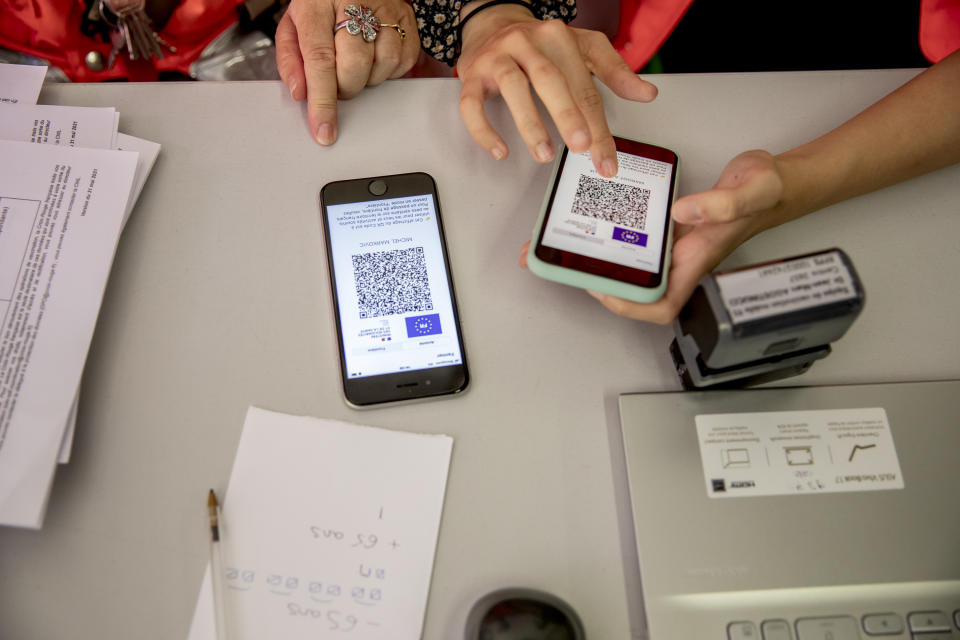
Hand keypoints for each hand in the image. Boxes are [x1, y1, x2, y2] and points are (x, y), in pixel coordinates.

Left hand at [276, 0, 418, 144]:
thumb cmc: (319, 4)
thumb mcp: (293, 25)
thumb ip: (290, 59)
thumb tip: (301, 93)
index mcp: (318, 5)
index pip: (321, 60)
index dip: (322, 101)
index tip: (324, 129)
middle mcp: (355, 3)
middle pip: (355, 66)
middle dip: (345, 88)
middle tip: (338, 81)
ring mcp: (386, 10)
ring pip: (383, 65)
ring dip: (368, 78)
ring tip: (356, 64)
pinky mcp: (407, 19)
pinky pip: (403, 62)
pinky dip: (388, 70)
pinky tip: (374, 58)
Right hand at [456, 4, 657, 176]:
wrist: (491, 24)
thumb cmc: (540, 44)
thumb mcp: (582, 49)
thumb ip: (614, 71)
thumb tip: (646, 93)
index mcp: (558, 38)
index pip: (583, 86)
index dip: (598, 125)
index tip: (606, 158)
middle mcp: (527, 43)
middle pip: (550, 80)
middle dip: (568, 115)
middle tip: (582, 147)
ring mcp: (497, 58)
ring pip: (513, 88)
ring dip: (530, 123)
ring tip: (544, 153)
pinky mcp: (472, 75)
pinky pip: (472, 104)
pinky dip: (484, 130)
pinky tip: (500, 150)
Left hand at [520, 150, 785, 323]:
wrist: (773, 180)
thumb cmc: (768, 192)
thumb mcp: (752, 189)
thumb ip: (721, 203)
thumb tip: (680, 212)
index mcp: (696, 259)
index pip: (661, 304)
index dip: (631, 307)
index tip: (604, 290)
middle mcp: (679, 257)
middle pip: (632, 288)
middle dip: (593, 280)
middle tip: (558, 263)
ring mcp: (671, 244)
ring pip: (627, 264)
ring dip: (593, 258)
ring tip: (558, 244)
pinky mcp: (666, 227)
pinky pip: (631, 239)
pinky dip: (608, 234)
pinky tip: (589, 218)